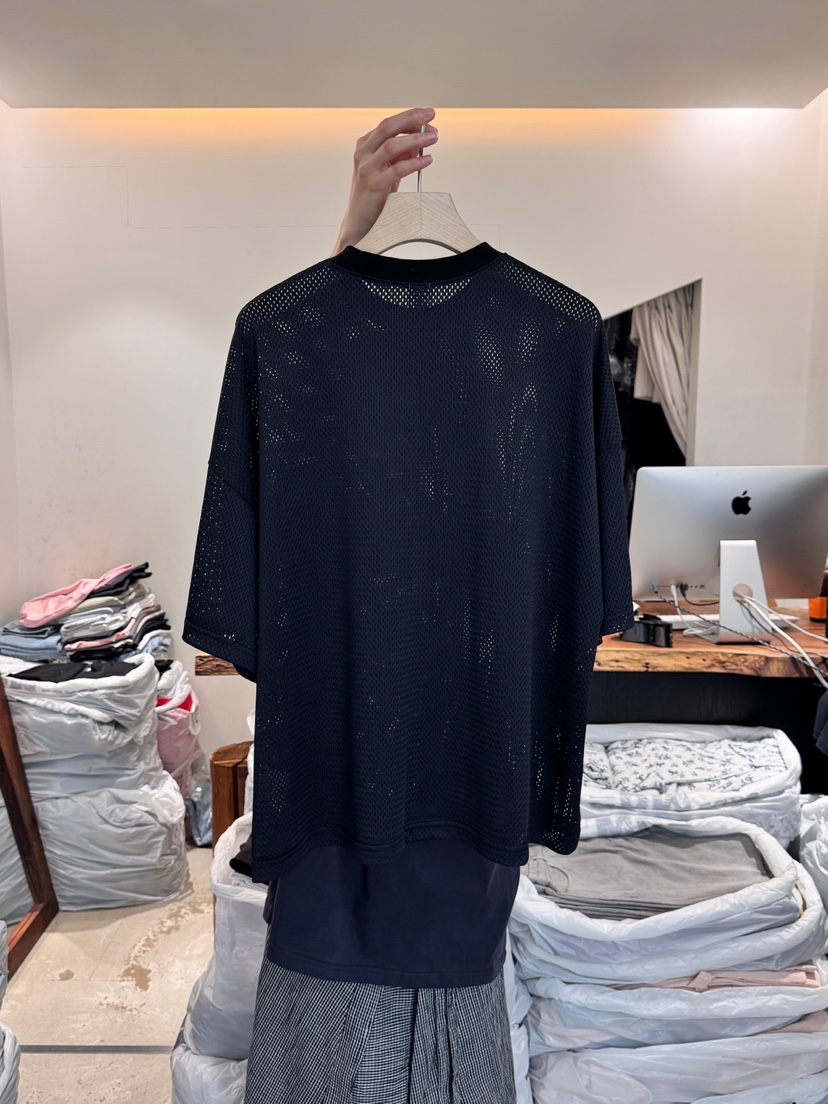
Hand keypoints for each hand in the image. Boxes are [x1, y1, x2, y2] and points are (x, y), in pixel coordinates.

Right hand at [332, 107, 438, 254]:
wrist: (360, 223)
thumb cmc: (374, 196)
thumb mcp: (388, 170)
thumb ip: (401, 155)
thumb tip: (420, 142)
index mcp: (365, 145)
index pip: (388, 124)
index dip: (409, 117)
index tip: (428, 116)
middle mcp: (363, 153)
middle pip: (387, 127)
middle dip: (411, 119)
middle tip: (431, 115)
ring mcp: (366, 169)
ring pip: (391, 145)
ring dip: (415, 139)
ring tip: (433, 138)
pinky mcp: (372, 185)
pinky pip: (396, 169)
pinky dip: (414, 163)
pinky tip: (427, 160)